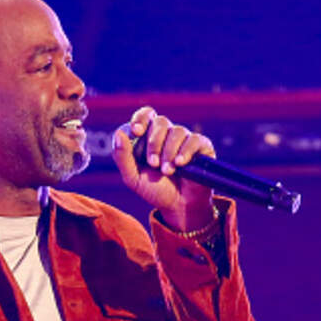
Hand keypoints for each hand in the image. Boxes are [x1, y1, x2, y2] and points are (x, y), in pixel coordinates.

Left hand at [112, 106, 215, 231]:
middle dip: (154, 143)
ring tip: (167, 171)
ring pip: (177, 131)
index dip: (141, 118)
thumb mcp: (133, 178)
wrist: (178, 206)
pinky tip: (181, 164)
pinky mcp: (202, 147)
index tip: (136, 131)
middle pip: (160, 122)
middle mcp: (167, 134)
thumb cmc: (154, 190)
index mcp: (149, 137)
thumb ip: (122, 157)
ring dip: (169, 153)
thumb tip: (118, 133)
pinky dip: (186, 152)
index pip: (146, 115)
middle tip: (153, 164)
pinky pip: (194, 140)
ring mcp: (185, 139)